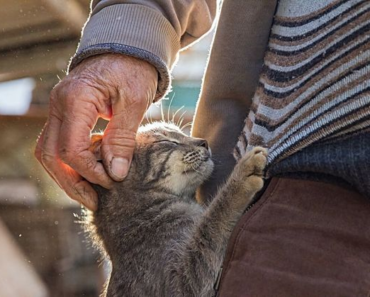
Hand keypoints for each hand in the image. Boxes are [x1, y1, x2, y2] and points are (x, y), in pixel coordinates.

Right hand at [35, 54, 157, 209]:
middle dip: (71, 183)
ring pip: (50, 152)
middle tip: (94, 202)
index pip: (71, 149)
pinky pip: (59, 143)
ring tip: (91, 193)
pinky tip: (93, 170)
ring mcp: (59, 108)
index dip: (91, 172)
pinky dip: (73, 162)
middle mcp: (59, 104)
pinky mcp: (66, 113)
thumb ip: (123, 138)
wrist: (127, 48)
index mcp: (76, 99)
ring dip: (68, 176)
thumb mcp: (135, 102)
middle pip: (51, 155)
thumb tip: (115, 174)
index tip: (112, 182)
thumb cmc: (134, 69)